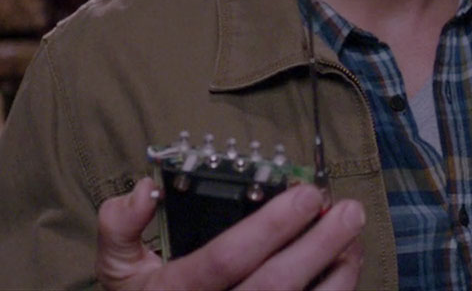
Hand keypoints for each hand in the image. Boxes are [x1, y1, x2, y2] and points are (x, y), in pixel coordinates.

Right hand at [96, 178, 365, 289]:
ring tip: (353, 236)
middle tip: (346, 210)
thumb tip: (144, 190)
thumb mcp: (118, 269)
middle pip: (275, 286)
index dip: (269, 227)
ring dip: (336, 272)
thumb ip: (121, 225)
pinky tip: (345, 266)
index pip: (226, 260)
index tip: (304, 194)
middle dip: (318, 245)